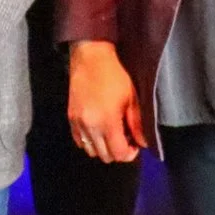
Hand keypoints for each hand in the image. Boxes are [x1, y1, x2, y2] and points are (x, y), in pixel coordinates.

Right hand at [67, 40, 143, 163]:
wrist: (90, 58)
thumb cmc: (114, 75)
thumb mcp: (132, 98)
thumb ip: (138, 124)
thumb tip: (143, 143)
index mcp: (107, 122)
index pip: (119, 154)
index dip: (130, 153)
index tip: (135, 145)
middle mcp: (90, 126)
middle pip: (105, 156)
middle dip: (118, 151)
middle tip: (126, 138)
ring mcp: (78, 123)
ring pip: (91, 151)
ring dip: (103, 148)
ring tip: (112, 133)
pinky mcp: (71, 118)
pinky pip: (80, 141)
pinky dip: (90, 141)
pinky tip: (99, 129)